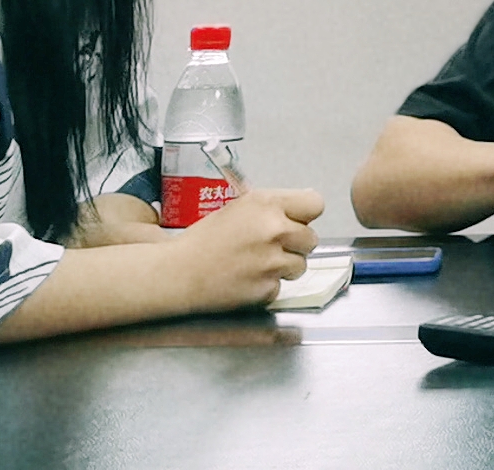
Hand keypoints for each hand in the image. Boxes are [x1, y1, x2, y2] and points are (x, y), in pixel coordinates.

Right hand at [171, 187, 324, 306]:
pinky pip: (280, 287)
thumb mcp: (239, 207)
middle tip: (271, 247)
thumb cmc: (204, 240)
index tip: (297, 221)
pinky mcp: (266, 289)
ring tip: (256, 264)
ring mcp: (272, 262)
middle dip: (295, 244)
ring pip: (300, 265)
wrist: (178, 273)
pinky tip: (246, 280)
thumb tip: (307, 204)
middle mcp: (274, 231)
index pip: (315, 204)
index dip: (306, 214)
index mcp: (267, 204)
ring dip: (284, 267)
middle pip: (311, 239)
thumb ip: (273, 205)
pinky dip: (267, 287)